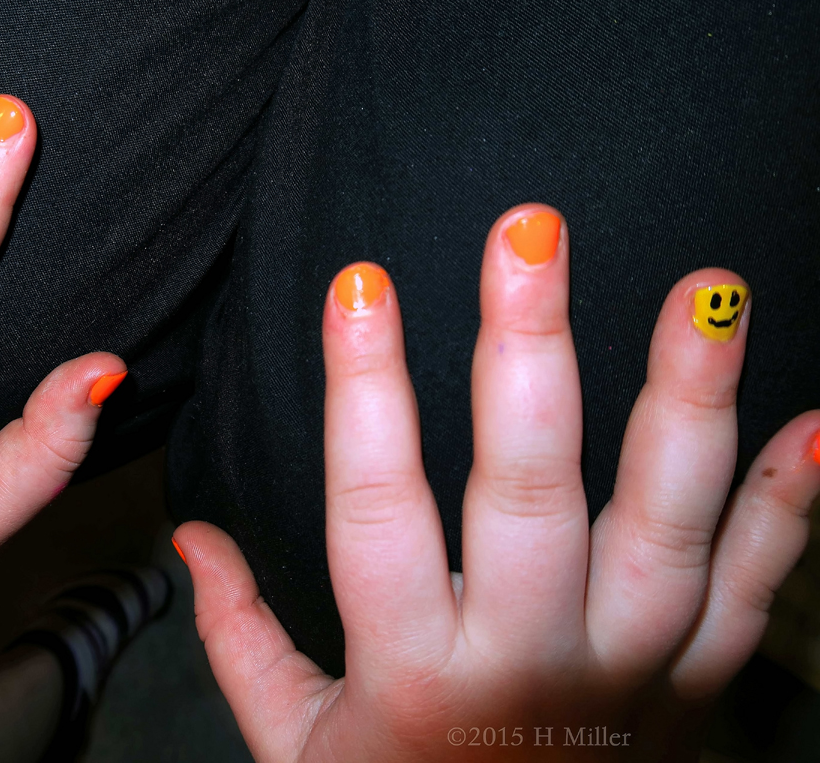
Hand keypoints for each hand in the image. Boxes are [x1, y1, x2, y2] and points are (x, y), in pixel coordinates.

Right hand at [175, 204, 819, 759]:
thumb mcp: (300, 749)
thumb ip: (239, 637)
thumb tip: (188, 537)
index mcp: (413, 675)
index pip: (375, 511)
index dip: (364, 394)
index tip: (358, 286)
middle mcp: (527, 664)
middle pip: (528, 496)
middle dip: (527, 353)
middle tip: (528, 233)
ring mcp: (631, 673)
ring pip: (668, 527)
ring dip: (689, 402)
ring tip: (706, 286)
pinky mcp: (700, 684)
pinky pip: (755, 586)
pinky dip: (791, 503)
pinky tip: (819, 416)